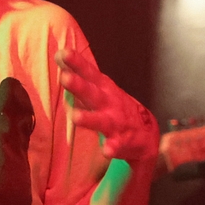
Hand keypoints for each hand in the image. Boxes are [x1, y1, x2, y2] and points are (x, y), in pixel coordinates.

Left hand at [56, 48, 159, 164]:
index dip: (76, 63)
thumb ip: (79, 72)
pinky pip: (117, 146)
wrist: (145, 133)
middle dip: (79, 86)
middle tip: (64, 77)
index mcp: (103, 89)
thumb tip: (58, 53)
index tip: (62, 53)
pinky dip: (113, 148)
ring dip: (90, 119)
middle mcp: (109, 103)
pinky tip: (107, 151)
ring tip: (75, 117)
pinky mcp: (122, 142)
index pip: (88, 73)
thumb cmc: (114, 105)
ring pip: (102, 121)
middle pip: (92, 93)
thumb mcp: (98, 87)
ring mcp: (117, 123)